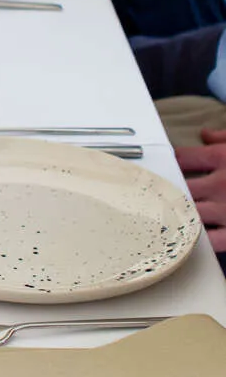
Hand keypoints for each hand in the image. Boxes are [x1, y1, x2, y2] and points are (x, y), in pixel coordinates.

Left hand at [175, 128, 225, 248]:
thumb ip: (223, 138)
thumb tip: (205, 134)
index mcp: (222, 158)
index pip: (182, 159)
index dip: (170, 162)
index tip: (166, 166)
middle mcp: (220, 184)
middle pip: (178, 188)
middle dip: (167, 191)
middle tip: (158, 195)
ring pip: (187, 215)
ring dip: (177, 216)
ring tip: (168, 218)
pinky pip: (209, 241)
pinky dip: (197, 241)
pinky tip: (190, 239)